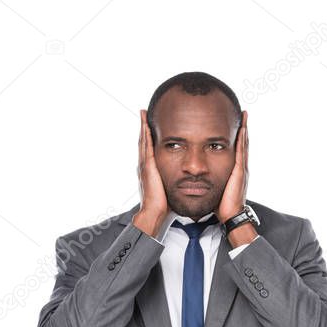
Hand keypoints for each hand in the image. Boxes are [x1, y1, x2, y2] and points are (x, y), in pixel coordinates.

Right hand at [133, 109, 168, 235]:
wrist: (155, 213)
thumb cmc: (164, 204)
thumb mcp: (169, 187)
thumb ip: (172, 180)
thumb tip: (183, 178)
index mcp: (151, 170)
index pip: (149, 149)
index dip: (149, 136)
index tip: (150, 124)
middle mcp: (145, 166)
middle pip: (144, 142)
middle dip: (144, 127)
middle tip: (143, 113)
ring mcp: (145, 166)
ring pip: (143, 142)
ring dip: (143, 127)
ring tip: (143, 114)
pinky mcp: (147, 168)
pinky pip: (146, 148)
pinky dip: (145, 136)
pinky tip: (146, 126)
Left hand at [219, 111, 256, 246]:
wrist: (229, 215)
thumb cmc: (221, 204)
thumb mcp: (214, 187)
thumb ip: (210, 178)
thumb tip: (200, 174)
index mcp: (234, 170)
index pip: (236, 149)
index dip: (237, 136)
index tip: (236, 123)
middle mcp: (240, 167)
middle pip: (242, 143)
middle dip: (243, 128)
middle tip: (243, 113)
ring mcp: (241, 169)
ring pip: (243, 145)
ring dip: (244, 129)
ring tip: (244, 116)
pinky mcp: (239, 171)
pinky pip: (241, 152)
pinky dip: (242, 140)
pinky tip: (242, 130)